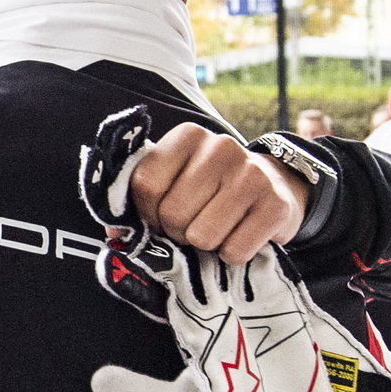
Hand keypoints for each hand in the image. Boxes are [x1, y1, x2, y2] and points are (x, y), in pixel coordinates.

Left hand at [129, 123, 310, 262]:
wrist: (275, 186)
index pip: (145, 184)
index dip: (146, 212)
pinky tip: (240, 234)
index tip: (159, 216)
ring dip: (205, 245)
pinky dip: (232, 255)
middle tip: (192, 225)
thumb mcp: (176, 179)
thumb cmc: (211, 189)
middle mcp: (221, 147)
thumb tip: (115, 233)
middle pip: (172, 213)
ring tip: (217, 228)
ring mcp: (252, 174)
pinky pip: (234, 251)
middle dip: (176, 232)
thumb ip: (142, 198)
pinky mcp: (275, 205)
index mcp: (188, 136)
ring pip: (202, 237)